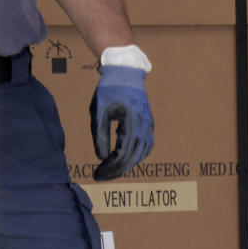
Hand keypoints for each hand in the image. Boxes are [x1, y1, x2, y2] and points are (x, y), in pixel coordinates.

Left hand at [90, 65, 153, 180]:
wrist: (126, 72)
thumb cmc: (110, 89)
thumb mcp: (99, 110)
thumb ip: (100, 134)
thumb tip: (101, 157)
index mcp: (132, 123)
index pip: (123, 153)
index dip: (110, 166)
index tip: (97, 173)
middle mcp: (145, 127)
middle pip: (133, 157)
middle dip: (116, 169)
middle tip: (101, 176)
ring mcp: (149, 126)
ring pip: (141, 154)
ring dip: (127, 164)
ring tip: (111, 170)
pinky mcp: (149, 125)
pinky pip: (145, 147)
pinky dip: (135, 156)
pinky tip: (124, 159)